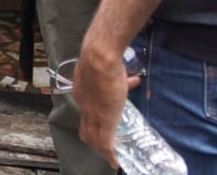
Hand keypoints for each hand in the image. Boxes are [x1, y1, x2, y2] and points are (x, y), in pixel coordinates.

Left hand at [72, 42, 138, 166]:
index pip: (86, 112)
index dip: (93, 121)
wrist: (99, 56)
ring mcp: (93, 113)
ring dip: (102, 149)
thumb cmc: (104, 55)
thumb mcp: (111, 68)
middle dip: (94, 139)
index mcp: (83, 93)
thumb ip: (121, 77)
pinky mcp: (104, 119)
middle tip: (105, 145)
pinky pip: (105, 143)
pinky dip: (110, 155)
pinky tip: (115, 161)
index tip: (101, 124)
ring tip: (110, 156)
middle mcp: (85, 105)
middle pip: (86, 129)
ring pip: (94, 138)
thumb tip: (133, 80)